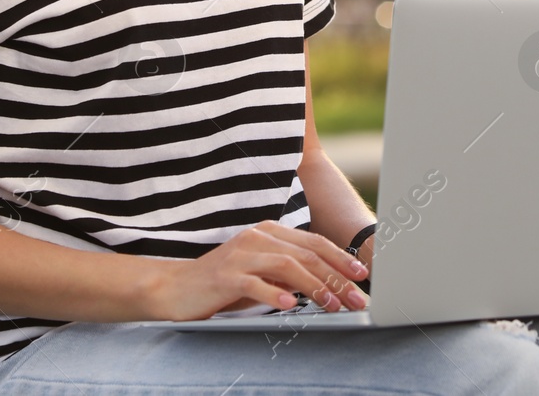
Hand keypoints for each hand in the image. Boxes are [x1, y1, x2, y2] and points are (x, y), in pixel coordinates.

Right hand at [143, 220, 370, 320]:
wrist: (175, 288)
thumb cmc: (223, 283)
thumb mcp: (262, 274)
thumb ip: (289, 272)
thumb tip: (328, 284)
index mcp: (268, 233)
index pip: (313, 243)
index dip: (340, 258)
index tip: (362, 275)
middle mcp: (256, 237)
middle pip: (306, 254)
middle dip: (335, 277)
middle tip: (355, 297)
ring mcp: (240, 255)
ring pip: (286, 266)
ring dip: (313, 286)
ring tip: (331, 304)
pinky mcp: (224, 276)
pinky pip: (255, 283)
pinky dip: (274, 294)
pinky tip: (290, 305)